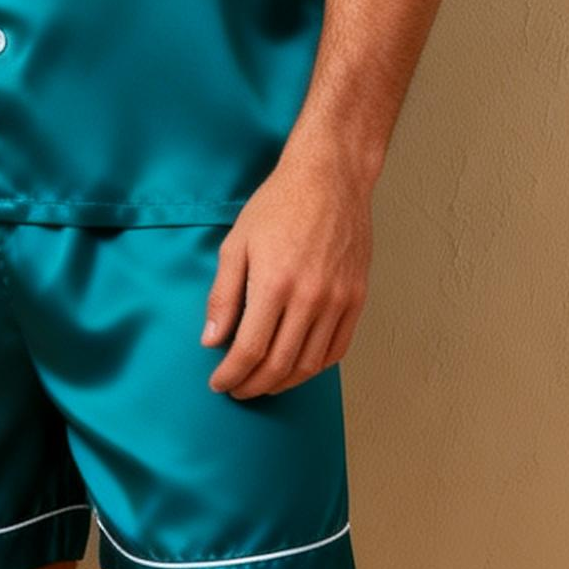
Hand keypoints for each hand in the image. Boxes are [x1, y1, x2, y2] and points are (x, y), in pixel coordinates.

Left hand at [201, 141, 374, 398]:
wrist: (330, 178)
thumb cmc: (278, 206)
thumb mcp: (236, 244)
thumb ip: (223, 296)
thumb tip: (211, 340)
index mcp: (274, 284)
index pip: (249, 350)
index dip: (231, 374)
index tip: (218, 382)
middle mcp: (310, 297)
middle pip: (279, 365)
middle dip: (253, 386)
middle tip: (237, 390)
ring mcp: (338, 300)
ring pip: (311, 364)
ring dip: (283, 383)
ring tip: (263, 384)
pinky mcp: (357, 298)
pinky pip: (338, 349)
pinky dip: (316, 367)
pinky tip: (297, 367)